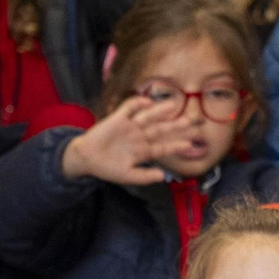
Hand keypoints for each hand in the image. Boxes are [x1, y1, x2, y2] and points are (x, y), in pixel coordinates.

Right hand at [60, 96, 198, 185]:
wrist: (86, 159)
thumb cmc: (108, 168)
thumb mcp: (128, 176)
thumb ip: (145, 176)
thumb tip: (163, 176)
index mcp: (144, 151)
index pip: (163, 147)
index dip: (176, 145)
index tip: (190, 144)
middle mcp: (140, 137)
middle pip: (160, 129)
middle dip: (174, 126)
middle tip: (191, 121)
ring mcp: (129, 126)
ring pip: (148, 117)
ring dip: (160, 111)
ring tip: (173, 105)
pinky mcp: (117, 119)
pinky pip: (128, 108)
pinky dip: (137, 104)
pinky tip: (147, 101)